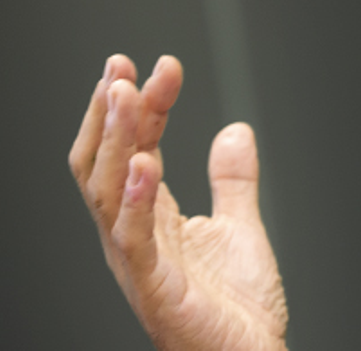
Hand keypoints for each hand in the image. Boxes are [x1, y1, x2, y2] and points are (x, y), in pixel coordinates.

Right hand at [69, 55, 288, 350]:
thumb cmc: (237, 310)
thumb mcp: (240, 226)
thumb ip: (233, 180)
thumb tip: (235, 129)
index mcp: (150, 219)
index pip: (136, 149)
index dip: (145, 106)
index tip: (160, 65)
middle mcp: (133, 236)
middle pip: (105, 163)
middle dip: (110, 113)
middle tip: (120, 67)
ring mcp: (138, 262)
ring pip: (107, 192)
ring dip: (117, 140)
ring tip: (125, 94)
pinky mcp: (154, 287)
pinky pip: (133, 239)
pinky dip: (136, 199)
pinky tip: (145, 161)